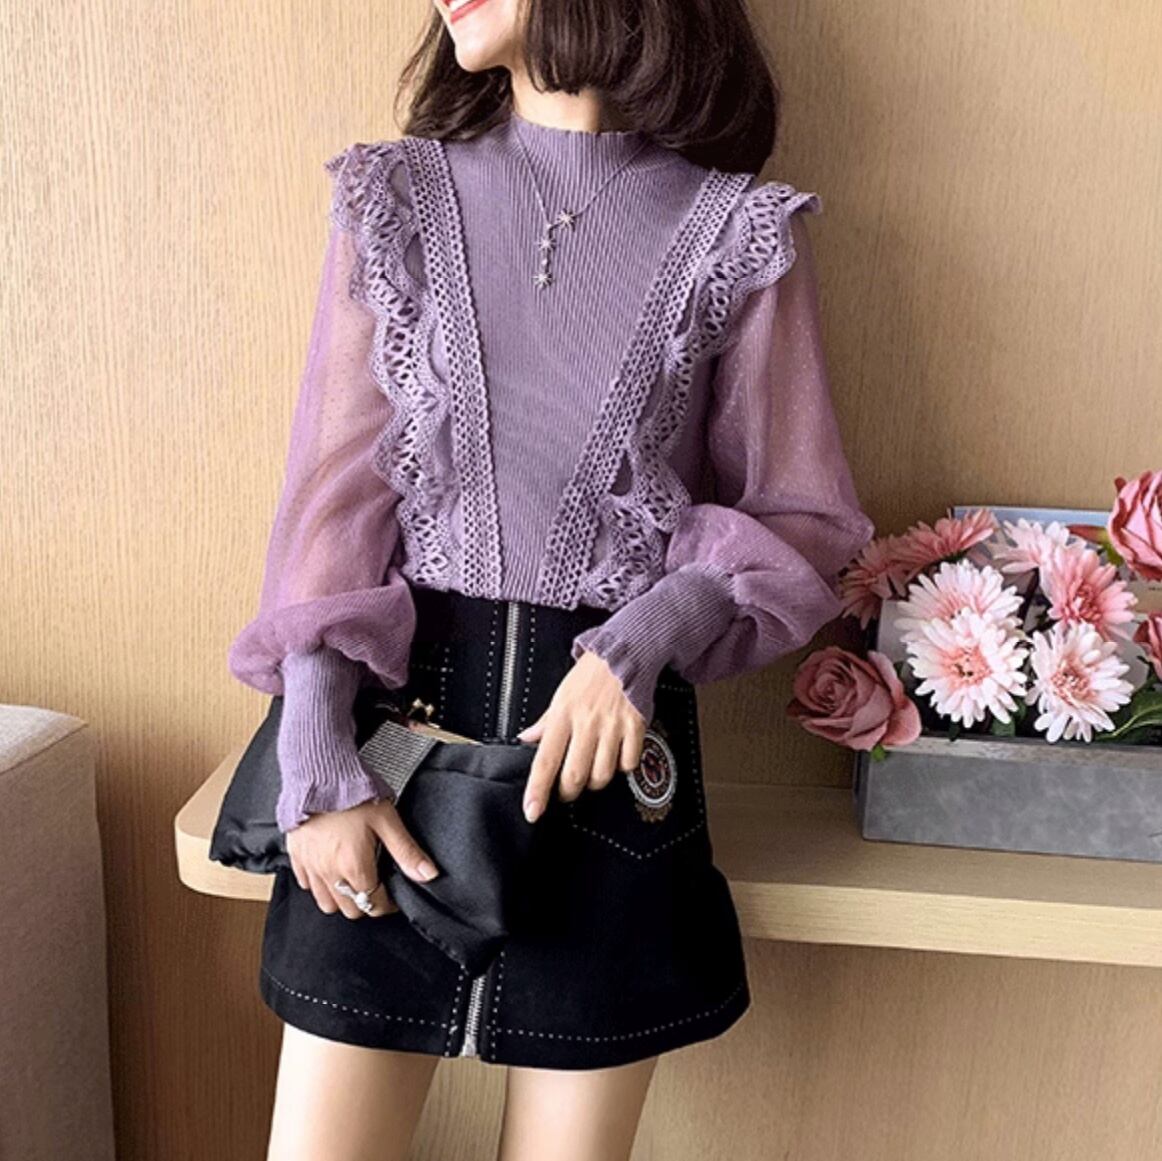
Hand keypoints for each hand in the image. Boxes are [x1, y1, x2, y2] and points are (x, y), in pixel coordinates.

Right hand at [286, 797, 439, 918]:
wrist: (319, 774)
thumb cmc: (353, 793)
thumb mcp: (387, 820)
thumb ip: (407, 851)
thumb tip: (428, 874)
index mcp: (354, 866)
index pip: (375, 904)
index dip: (389, 904)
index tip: (395, 895)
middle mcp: (329, 873)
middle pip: (351, 910)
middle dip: (367, 903)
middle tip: (377, 885)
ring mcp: (310, 866)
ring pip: (326, 904)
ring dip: (342, 899)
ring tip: (354, 881)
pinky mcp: (296, 856)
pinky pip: (306, 885)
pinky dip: (320, 885)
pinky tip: (331, 869)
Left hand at [516, 650, 646, 822]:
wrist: (626, 653)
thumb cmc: (591, 674)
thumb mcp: (562, 694)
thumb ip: (546, 721)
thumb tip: (526, 739)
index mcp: (563, 715)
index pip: (544, 760)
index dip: (537, 790)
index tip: (532, 812)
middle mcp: (586, 724)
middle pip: (574, 775)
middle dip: (568, 791)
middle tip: (567, 789)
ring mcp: (612, 727)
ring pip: (602, 775)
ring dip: (595, 780)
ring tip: (592, 769)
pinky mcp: (635, 727)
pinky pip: (628, 763)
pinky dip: (622, 766)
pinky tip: (617, 755)